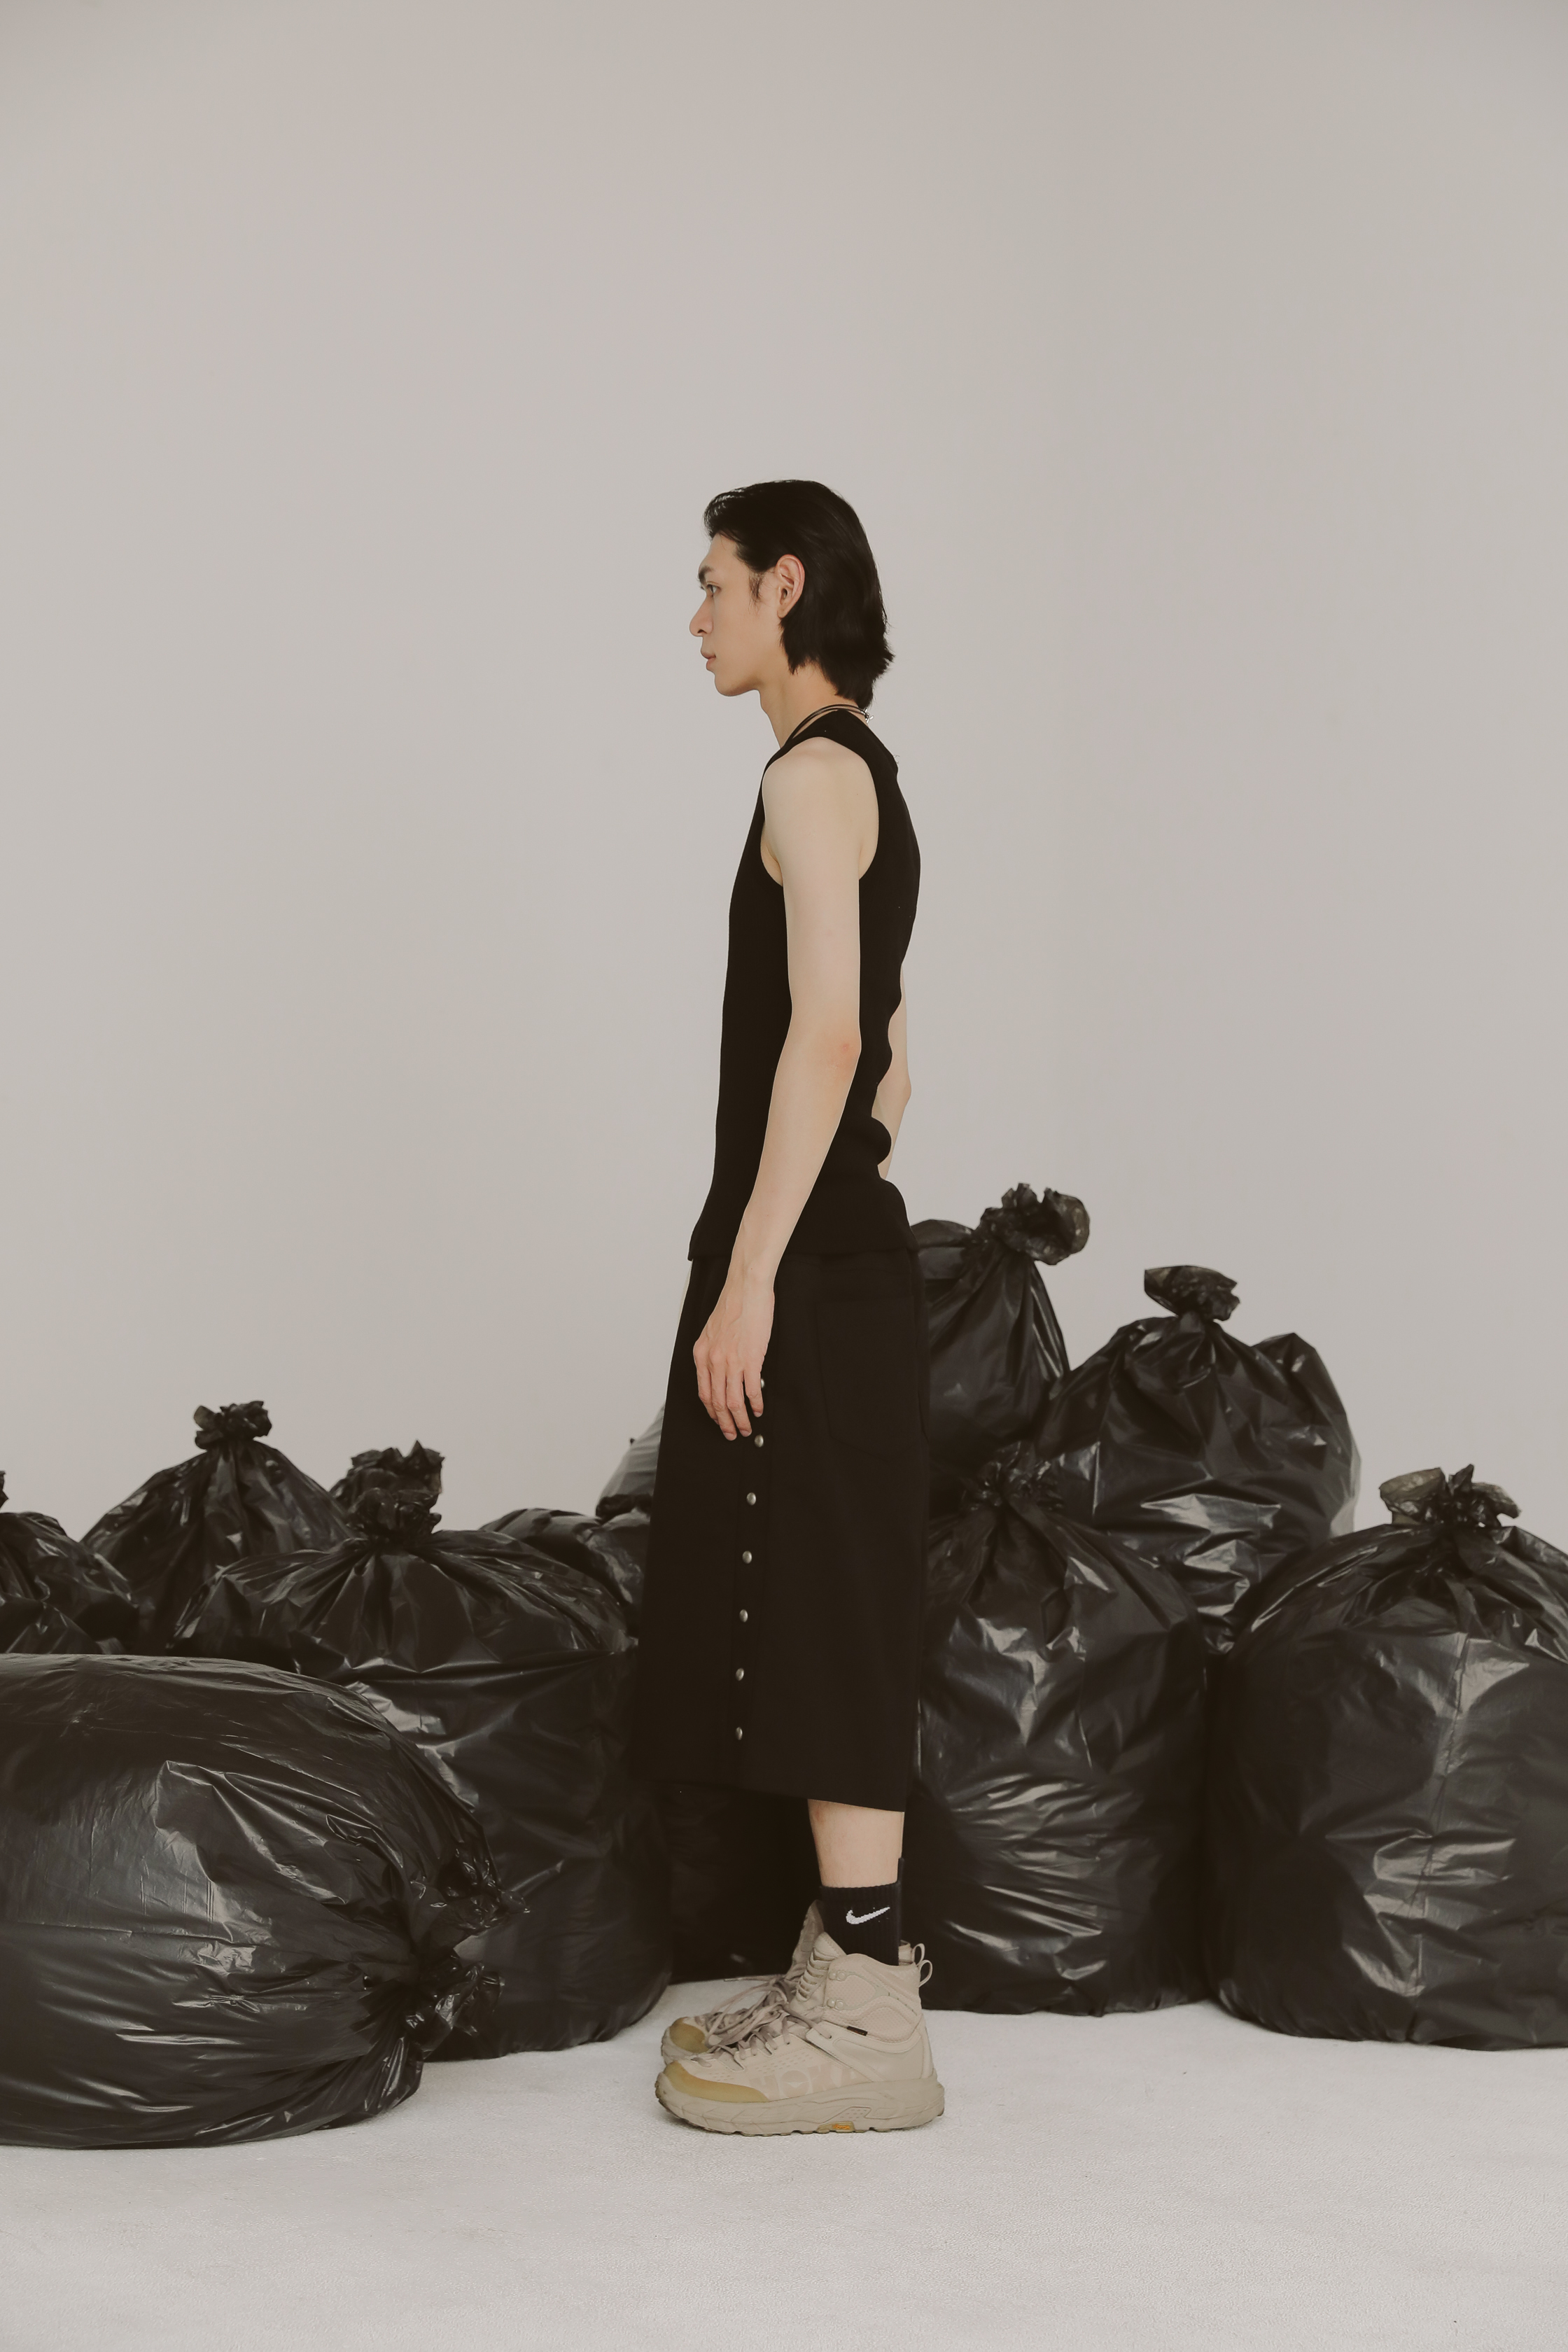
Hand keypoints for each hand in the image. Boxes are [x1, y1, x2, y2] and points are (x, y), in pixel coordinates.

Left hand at [694, 1266, 772, 1439]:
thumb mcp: (713, 1331)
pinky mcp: (750, 1359)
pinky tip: (758, 1409)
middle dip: (725, 1423)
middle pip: (717, 1403)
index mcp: (701, 1354)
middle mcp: (712, 1361)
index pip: (703, 1393)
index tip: (719, 1421)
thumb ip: (714, 1353)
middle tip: (732, 1433)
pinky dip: (755, 1404)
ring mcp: (730, 1362)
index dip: (711, 1412)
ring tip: (747, 1428)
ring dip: (740, 1419)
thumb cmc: (733, 1306)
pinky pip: (750, 1390)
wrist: (746, 1289)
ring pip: (733, 1401)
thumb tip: (722, 1372)